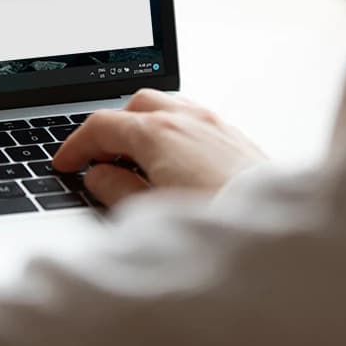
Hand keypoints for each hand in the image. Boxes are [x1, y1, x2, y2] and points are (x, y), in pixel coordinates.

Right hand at [52, 89, 265, 206]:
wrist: (280, 240)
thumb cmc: (217, 224)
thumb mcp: (147, 213)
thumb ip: (115, 189)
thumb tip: (98, 176)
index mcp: (157, 132)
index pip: (101, 125)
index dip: (76, 145)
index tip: (65, 163)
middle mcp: (188, 120)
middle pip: (136, 105)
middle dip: (112, 128)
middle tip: (100, 159)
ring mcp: (217, 126)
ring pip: (169, 107)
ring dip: (145, 126)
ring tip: (137, 159)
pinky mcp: (239, 140)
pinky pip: (196, 121)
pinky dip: (174, 132)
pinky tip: (174, 162)